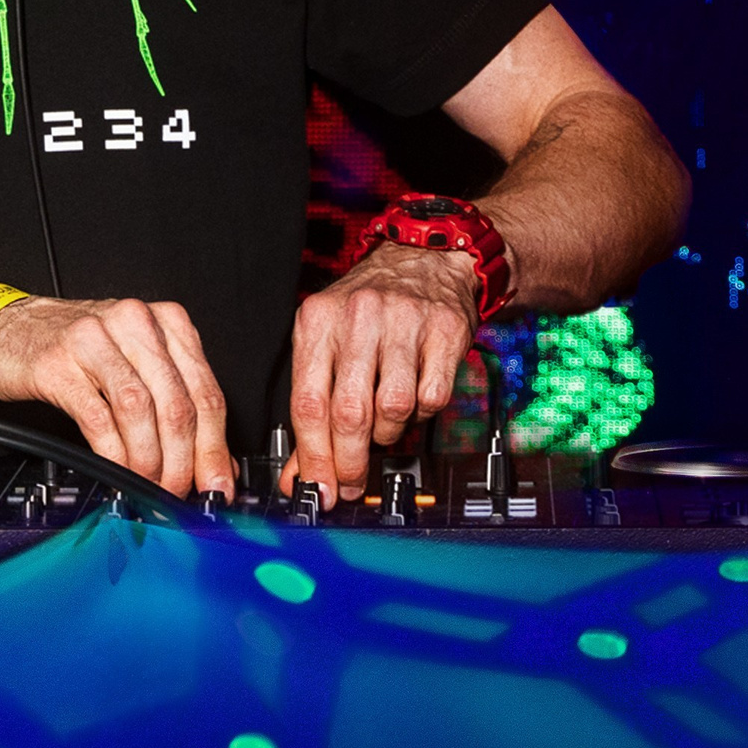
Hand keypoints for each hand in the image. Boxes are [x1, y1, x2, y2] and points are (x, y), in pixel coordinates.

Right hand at [0, 297, 234, 496]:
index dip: (215, 447)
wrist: (5, 328)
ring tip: (148, 483)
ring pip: (140, 410)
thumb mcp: (134, 362)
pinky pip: (98, 417)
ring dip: (148, 460)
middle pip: (178, 404)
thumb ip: (173, 403)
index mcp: (165, 322)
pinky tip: (117, 470)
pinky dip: (113, 453)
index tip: (217, 484)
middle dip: (184, 461)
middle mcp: (135, 323)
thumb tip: (209, 461)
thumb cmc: (73, 348)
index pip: (206, 392)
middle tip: (179, 491)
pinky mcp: (58, 364)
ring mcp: (95, 340)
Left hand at [283, 244, 480, 501]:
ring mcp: (404, 321)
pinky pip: (432, 397)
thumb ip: (312, 409)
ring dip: (388, 432)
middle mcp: (357, 317)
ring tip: (384, 425)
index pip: (308, 403)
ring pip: (392, 408)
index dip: (312, 457)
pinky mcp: (445, 330)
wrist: (427, 258)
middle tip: (351, 483)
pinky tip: (414, 400)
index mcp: (317, 321)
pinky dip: (422, 413)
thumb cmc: (369, 308)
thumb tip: (302, 474)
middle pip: (348, 412)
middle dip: (349, 461)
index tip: (317, 488)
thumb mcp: (327, 343)